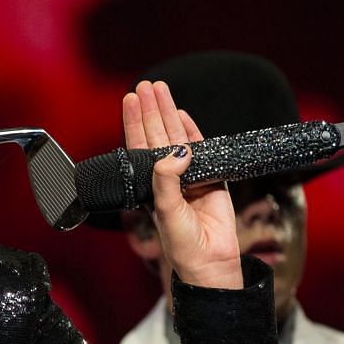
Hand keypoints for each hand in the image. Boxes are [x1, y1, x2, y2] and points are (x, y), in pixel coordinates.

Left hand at [123, 80, 241, 288]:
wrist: (209, 258)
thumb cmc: (181, 242)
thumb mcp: (165, 210)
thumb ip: (166, 180)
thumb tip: (177, 151)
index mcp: (150, 184)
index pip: (139, 146)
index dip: (135, 122)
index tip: (130, 99)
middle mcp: (167, 177)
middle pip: (156, 135)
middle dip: (150, 110)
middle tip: (146, 85)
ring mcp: (189, 175)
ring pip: (177, 137)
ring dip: (168, 113)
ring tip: (161, 89)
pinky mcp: (212, 177)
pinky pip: (201, 148)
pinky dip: (192, 131)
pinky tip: (182, 114)